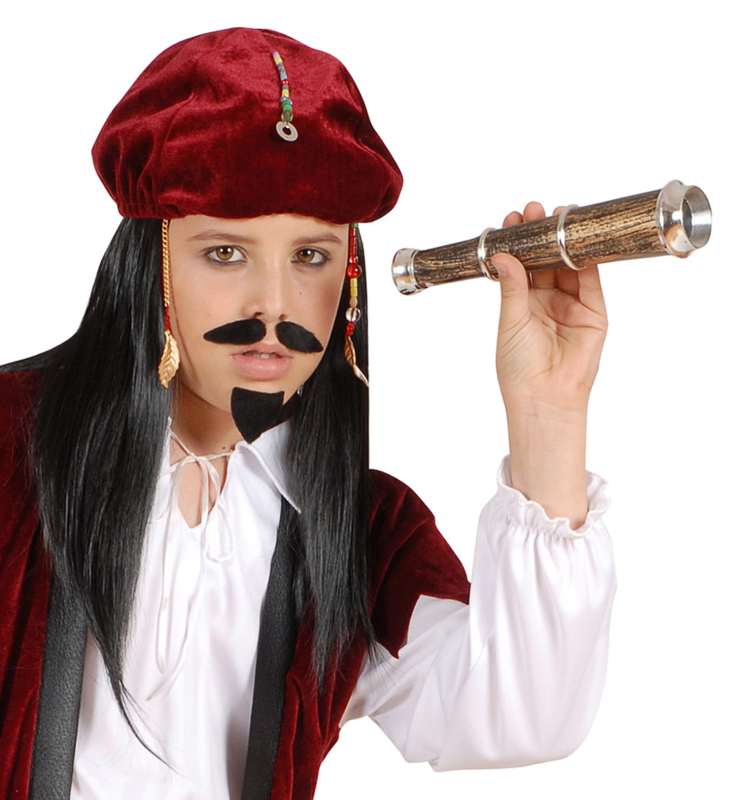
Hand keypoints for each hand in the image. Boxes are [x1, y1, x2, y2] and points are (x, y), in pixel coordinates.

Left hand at [493, 202, 607, 420]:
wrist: (543, 396)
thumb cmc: (519, 367)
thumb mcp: (511, 321)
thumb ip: (512, 287)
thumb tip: (504, 256)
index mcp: (522, 305)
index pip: (522, 266)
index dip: (518, 243)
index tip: (512, 220)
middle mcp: (547, 302)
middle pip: (546, 261)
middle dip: (540, 236)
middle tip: (534, 211)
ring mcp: (571, 306)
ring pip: (569, 267)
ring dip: (563, 244)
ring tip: (556, 218)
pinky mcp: (594, 315)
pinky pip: (591, 283)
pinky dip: (587, 262)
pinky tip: (579, 242)